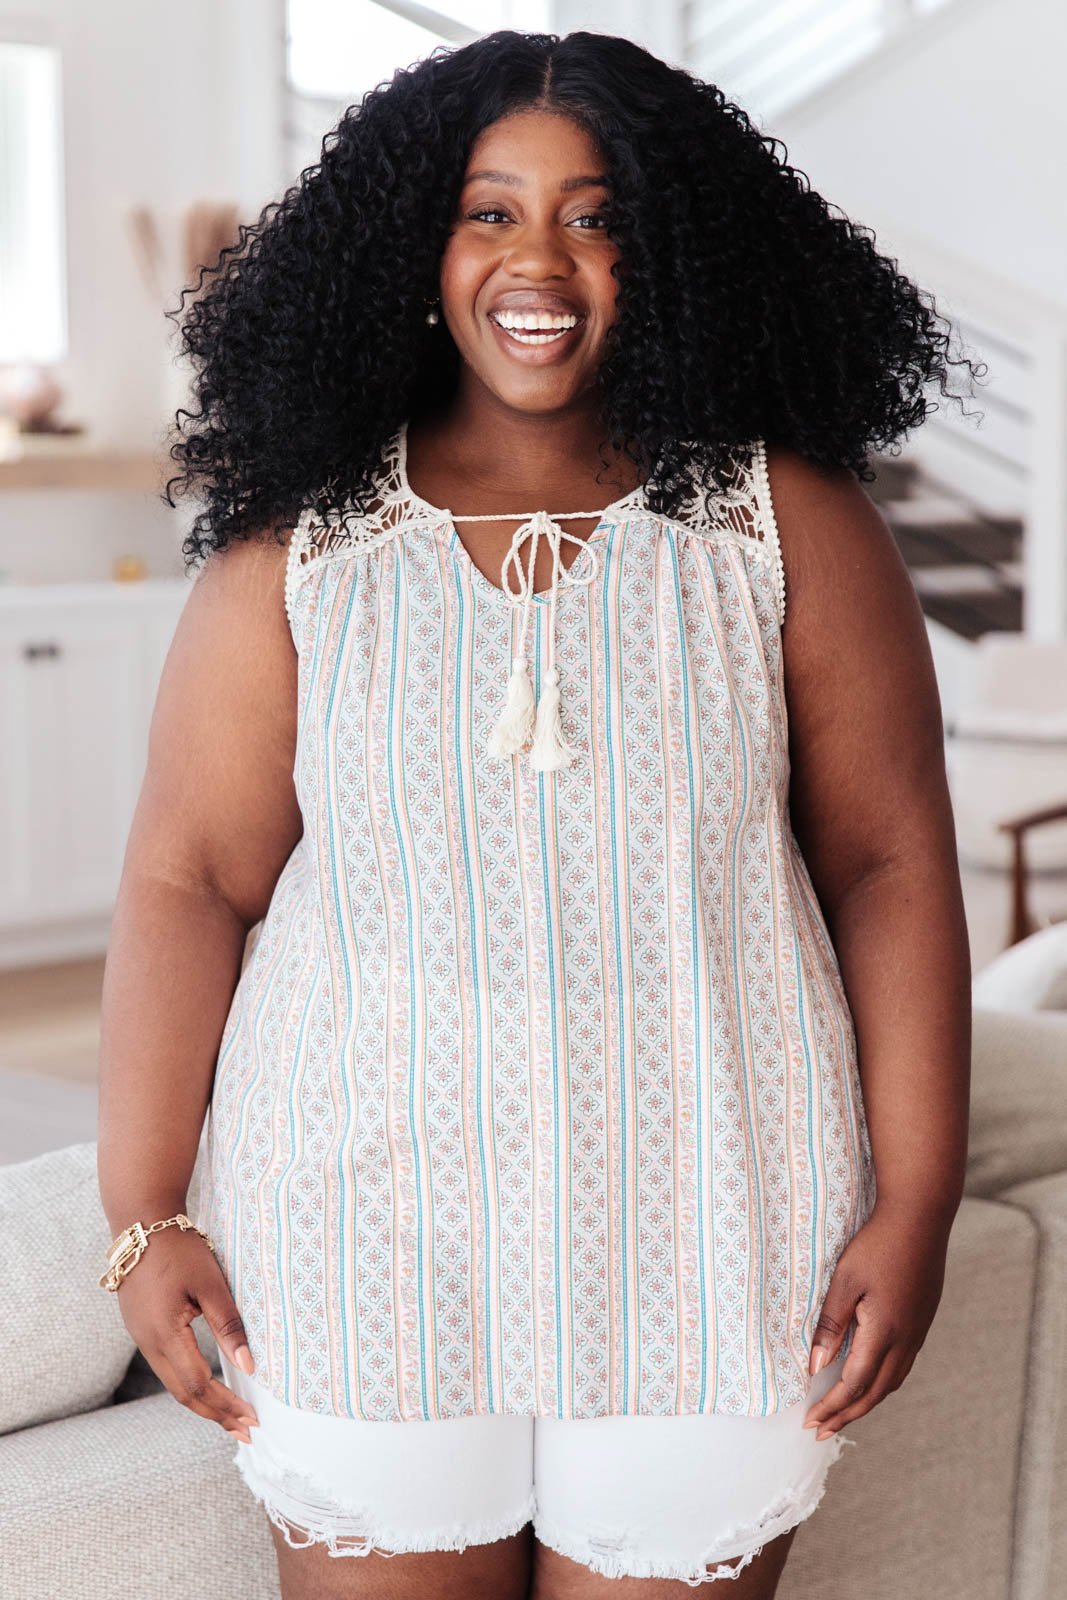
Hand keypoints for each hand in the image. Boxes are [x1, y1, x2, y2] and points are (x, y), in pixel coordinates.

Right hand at [113, 1225, 259, 1442]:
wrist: (140, 1224)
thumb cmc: (179, 1249)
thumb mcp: (211, 1284)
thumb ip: (229, 1325)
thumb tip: (249, 1366)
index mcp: (165, 1334)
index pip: (197, 1385)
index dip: (224, 1406)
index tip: (250, 1420)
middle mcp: (148, 1343)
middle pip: (182, 1394)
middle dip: (215, 1414)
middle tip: (245, 1430)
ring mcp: (141, 1338)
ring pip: (172, 1383)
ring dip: (202, 1402)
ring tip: (230, 1416)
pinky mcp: (142, 1329)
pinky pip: (166, 1367)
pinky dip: (189, 1384)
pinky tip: (207, 1387)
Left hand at [802, 1198, 952, 1439]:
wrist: (921, 1218)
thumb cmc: (877, 1244)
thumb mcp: (844, 1280)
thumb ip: (830, 1325)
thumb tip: (815, 1366)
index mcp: (885, 1333)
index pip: (854, 1384)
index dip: (831, 1407)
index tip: (810, 1422)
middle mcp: (906, 1340)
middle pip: (875, 1393)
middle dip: (847, 1415)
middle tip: (821, 1430)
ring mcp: (918, 1332)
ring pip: (892, 1382)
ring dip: (866, 1402)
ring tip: (843, 1413)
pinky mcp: (922, 1320)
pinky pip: (902, 1365)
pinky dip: (882, 1383)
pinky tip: (870, 1379)